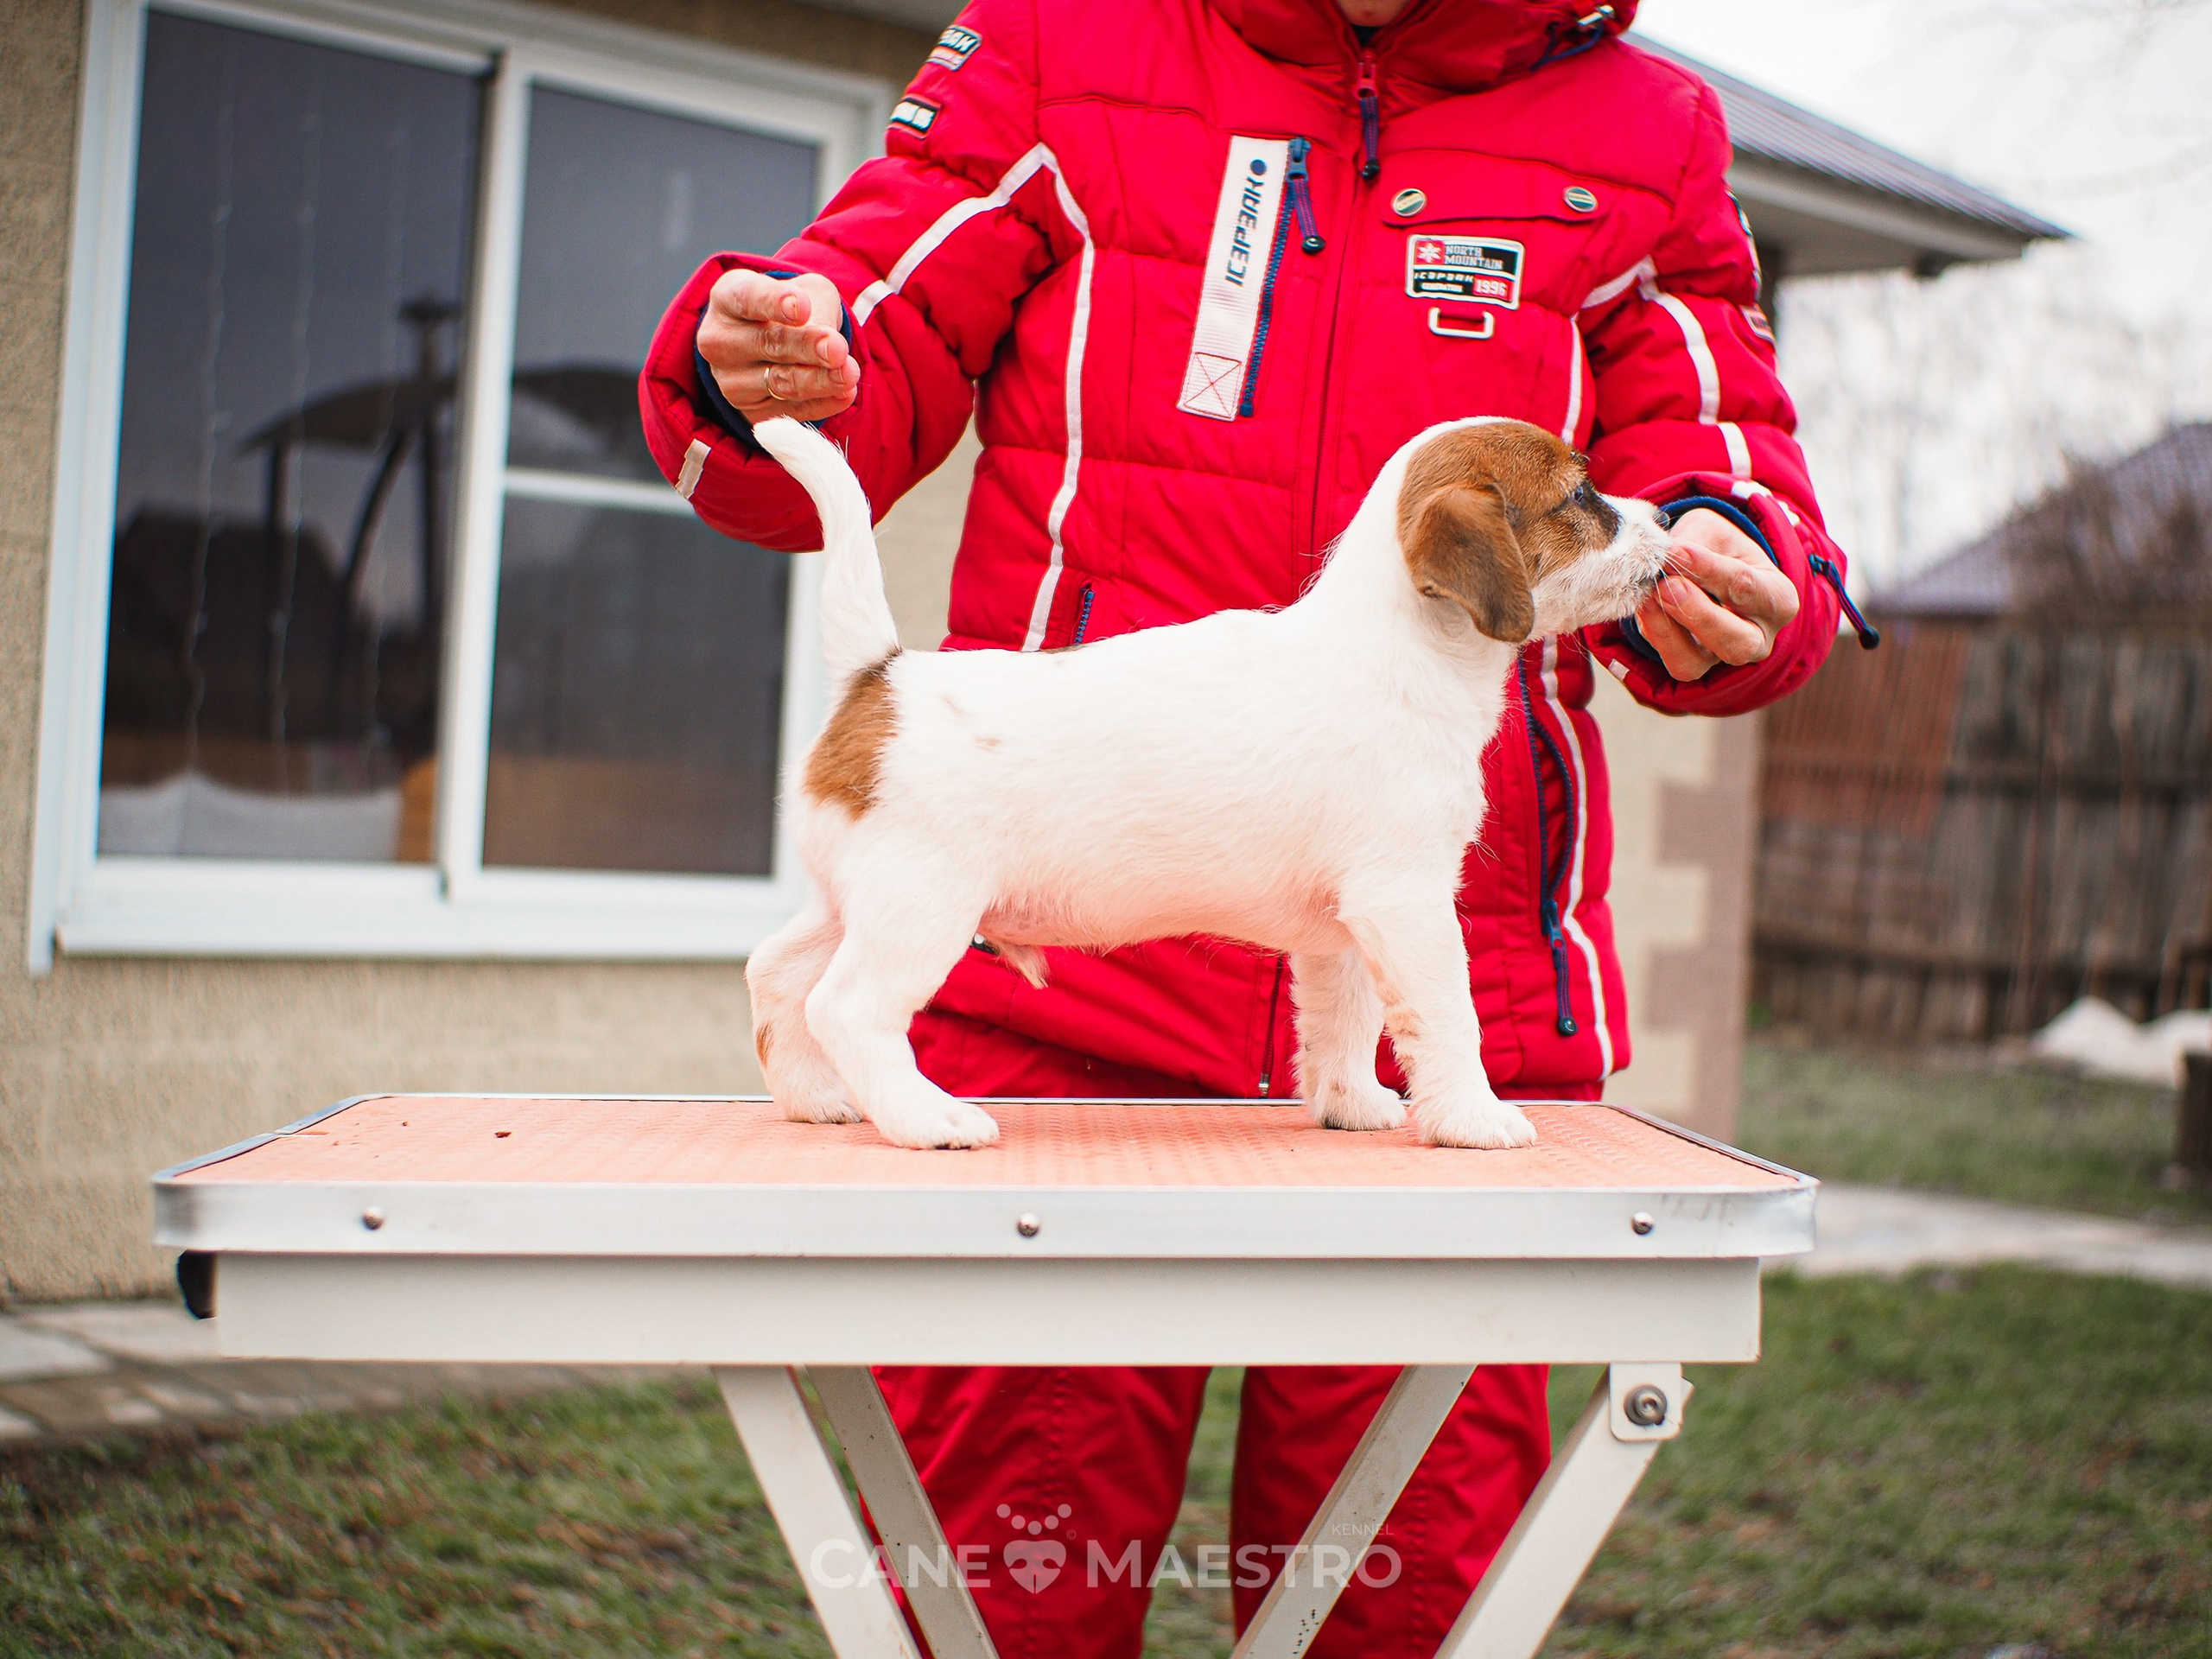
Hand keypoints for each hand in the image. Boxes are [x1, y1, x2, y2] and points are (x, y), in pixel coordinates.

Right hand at [696, 269, 859, 423]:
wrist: (777, 343)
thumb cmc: (792, 310)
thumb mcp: (808, 293)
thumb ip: (818, 311)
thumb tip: (832, 348)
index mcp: (727, 297)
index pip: (747, 298)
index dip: (774, 303)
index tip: (801, 308)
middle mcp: (720, 341)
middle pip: (767, 344)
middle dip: (806, 347)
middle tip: (837, 349)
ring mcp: (731, 381)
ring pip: (780, 382)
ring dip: (818, 380)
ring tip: (848, 373)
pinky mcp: (751, 413)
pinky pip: (792, 411)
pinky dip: (822, 403)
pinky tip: (845, 393)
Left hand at [1632, 507, 1799, 680]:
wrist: (1704, 569)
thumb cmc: (1719, 548)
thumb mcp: (1714, 533)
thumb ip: (1696, 543)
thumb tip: (1667, 557)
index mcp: (1778, 598)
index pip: (1746, 587)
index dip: (1709, 570)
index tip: (1676, 551)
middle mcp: (1759, 637)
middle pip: (1737, 642)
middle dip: (1698, 615)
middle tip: (1667, 585)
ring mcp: (1723, 657)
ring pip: (1697, 663)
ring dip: (1668, 631)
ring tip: (1650, 595)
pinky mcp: (1692, 665)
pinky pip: (1672, 661)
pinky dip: (1655, 635)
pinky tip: (1645, 606)